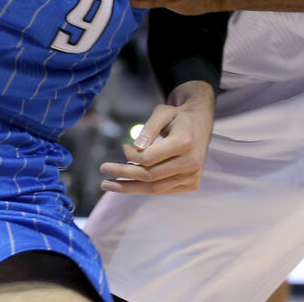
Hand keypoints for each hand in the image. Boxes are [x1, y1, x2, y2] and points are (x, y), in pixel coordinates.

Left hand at [98, 81, 214, 194]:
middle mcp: (191, 162)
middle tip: (104, 170)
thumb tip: (136, 147)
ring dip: (129, 187)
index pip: (150, 158)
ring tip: (108, 185)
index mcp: (184, 142)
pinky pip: (162, 190)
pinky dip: (143, 189)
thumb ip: (149, 128)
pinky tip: (128, 185)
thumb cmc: (177, 117)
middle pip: (150, 176)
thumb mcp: (163, 112)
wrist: (200, 124)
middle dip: (124, 174)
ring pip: (155, 188)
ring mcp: (193, 176)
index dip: (131, 155)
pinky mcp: (191, 184)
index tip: (123, 147)